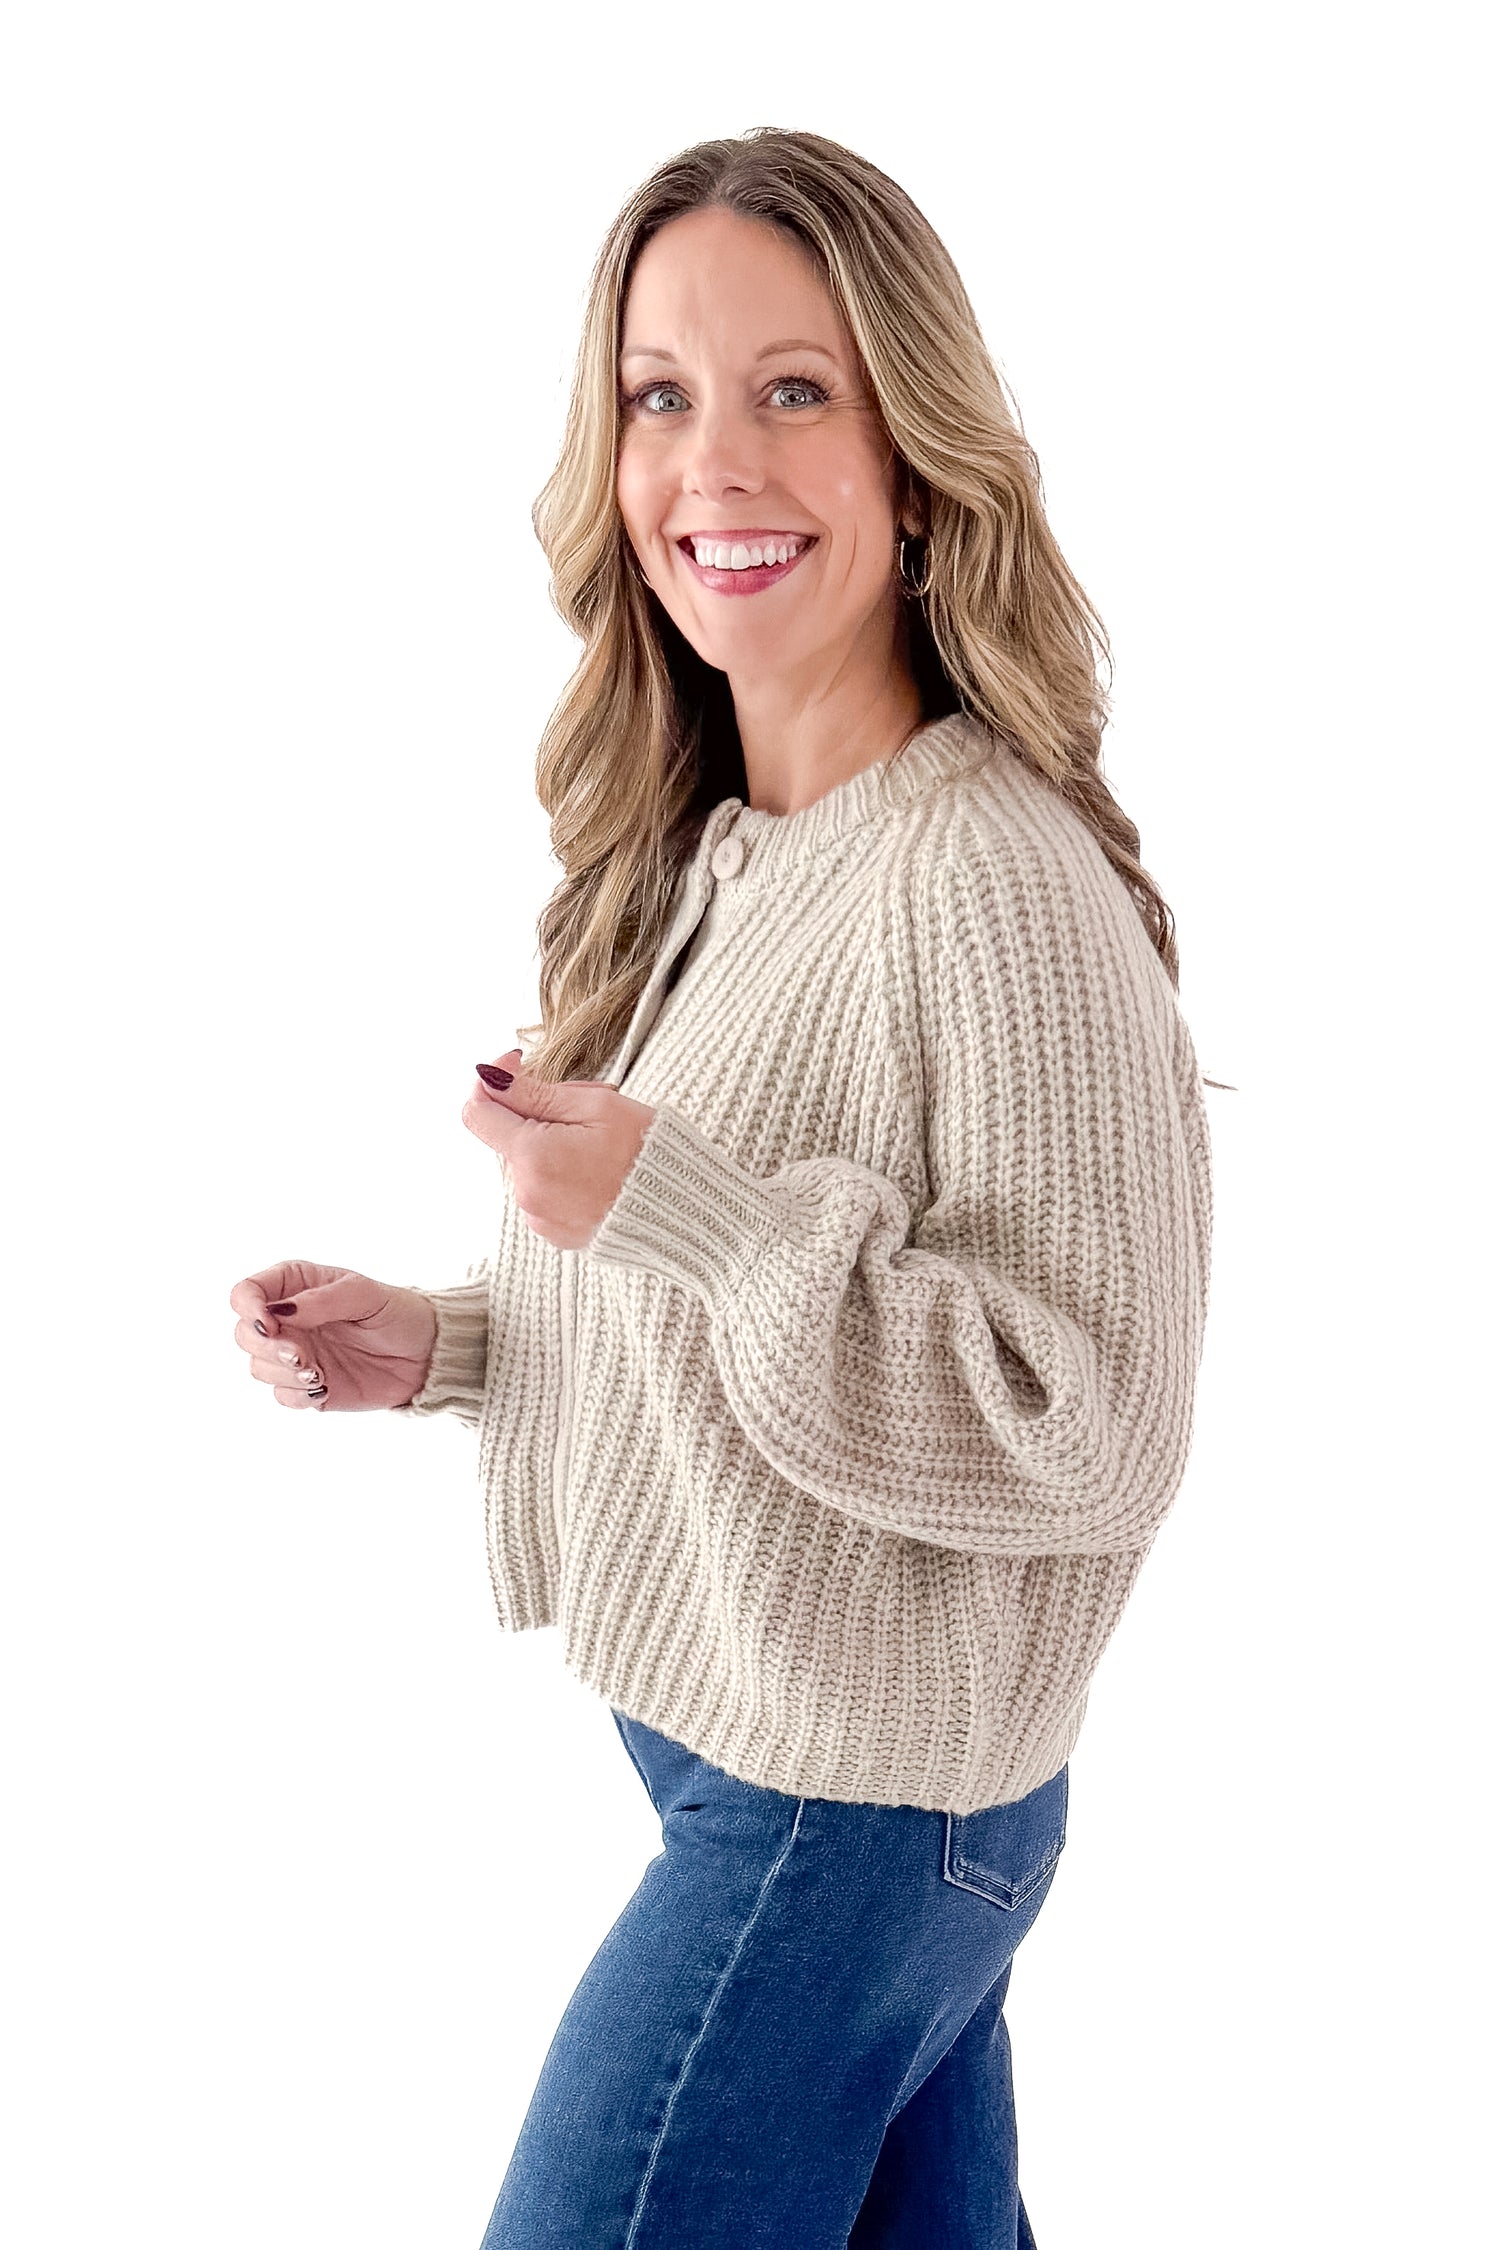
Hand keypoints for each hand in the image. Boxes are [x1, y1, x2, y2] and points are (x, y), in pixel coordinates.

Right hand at [228, 1262, 439, 1410]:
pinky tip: (325, 1387)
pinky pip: (282, 1396)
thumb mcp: (366, 1296)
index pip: (248, 1291)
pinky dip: (298, 1395)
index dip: (248, 1306)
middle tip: (301, 1355)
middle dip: (266, 1346)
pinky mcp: (307, 1387)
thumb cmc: (398, 1314)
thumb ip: (322, 1300)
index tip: (269, 1323)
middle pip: (245, 1333)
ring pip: (258, 1367)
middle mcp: (289, 1321)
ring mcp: (296, 1355)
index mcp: (297, 1286)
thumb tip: (280, 1312)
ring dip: (283, 1373)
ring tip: (319, 1372)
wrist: (426, 1356)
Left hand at [462, 1049, 655, 1250]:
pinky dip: (561, 1172)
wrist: (684, 1212)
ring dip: (552, 1143)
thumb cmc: (647, 1154)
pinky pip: (543, 1190)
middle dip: (537, 1113)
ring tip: (602, 1140)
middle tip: (589, 1104)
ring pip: (527, 1162)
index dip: (492, 1081)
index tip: (517, 1064)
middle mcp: (526, 1192)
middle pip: (508, 1136)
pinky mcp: (555, 1233)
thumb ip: (535, 1092)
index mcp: (532, 1156)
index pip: (477, 1112)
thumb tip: (490, 1077)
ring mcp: (539, 1217)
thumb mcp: (595, 1106)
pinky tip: (599, 1169)